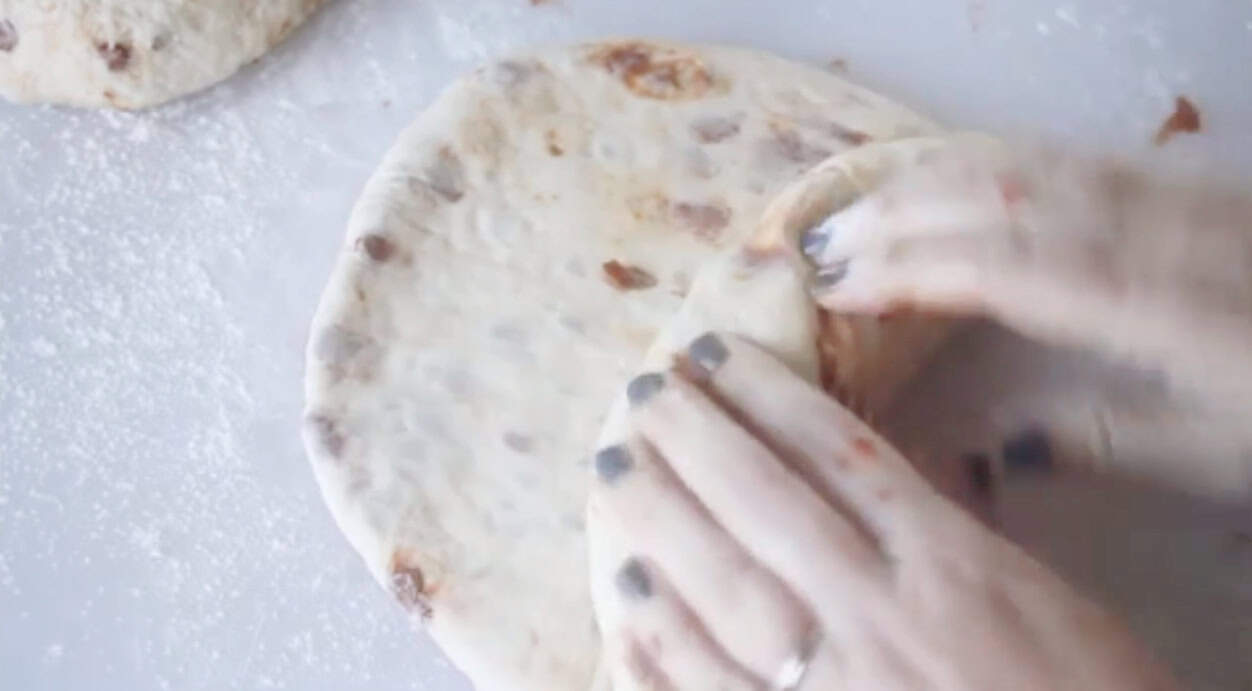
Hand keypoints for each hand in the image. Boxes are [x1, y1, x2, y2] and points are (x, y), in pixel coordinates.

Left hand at [587, 333, 1174, 689]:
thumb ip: (947, 537)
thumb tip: (874, 477)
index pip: (837, 454)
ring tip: (615, 470)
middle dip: (696, 440)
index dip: (765, 395)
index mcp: (949, 563)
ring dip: (660, 524)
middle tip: (644, 393)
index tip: (714, 354)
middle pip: (765, 505)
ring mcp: (836, 687)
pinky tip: (622, 602)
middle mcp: (880, 613)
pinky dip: (660, 650)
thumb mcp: (1034, 597)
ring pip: (724, 590)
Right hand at [802, 142, 1251, 413]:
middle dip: (897, 214)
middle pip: (1000, 197)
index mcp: (1153, 302)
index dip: (911, 268)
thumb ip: (1096, 440)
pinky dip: (985, 158)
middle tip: (819, 242)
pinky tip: (947, 172)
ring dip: (928, 177)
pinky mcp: (1176, 182)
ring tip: (857, 201)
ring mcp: (1162, 194)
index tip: (838, 286)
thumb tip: (990, 446)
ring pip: (1024, 161)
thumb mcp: (1213, 449)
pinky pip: (1060, 155)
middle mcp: (1149, 229)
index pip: (1004, 267)